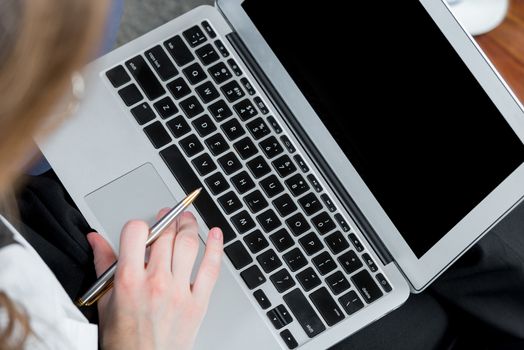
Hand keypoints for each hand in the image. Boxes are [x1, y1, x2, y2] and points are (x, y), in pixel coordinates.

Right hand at [86, 210, 223, 349]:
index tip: (142, 230)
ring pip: (188, 245)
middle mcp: (155, 283)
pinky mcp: (198, 302)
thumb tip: (95, 240)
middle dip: (167, 220)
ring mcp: (179, 292)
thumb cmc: (123, 341)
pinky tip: (216, 235)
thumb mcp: (105, 301)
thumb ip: (103, 264)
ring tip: (187, 220)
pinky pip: (211, 269)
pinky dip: (216, 248)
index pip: (137, 232)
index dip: (139, 226)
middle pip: (166, 235)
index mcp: (129, 280)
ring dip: (189, 225)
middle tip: (167, 217)